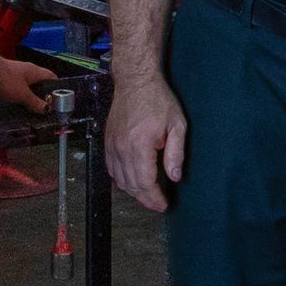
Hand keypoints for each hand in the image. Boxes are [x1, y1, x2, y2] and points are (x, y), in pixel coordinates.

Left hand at [0, 56, 52, 114]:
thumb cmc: (3, 78)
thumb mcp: (23, 94)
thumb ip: (35, 102)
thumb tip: (46, 109)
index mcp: (33, 72)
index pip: (50, 77)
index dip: (56, 88)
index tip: (59, 101)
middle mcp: (24, 74)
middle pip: (38, 86)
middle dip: (40, 99)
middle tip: (44, 113)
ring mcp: (13, 79)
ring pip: (24, 91)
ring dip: (26, 102)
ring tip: (30, 116)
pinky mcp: (2, 85)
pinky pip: (12, 95)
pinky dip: (14, 103)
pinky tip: (15, 112)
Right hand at [104, 69, 187, 212]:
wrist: (135, 81)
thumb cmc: (157, 99)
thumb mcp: (177, 124)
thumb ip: (176, 153)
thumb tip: (175, 177)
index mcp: (139, 145)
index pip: (145, 182)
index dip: (154, 198)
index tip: (163, 205)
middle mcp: (122, 148)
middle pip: (131, 185)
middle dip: (145, 199)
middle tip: (157, 204)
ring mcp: (112, 145)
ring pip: (119, 179)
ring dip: (133, 191)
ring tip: (148, 194)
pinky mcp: (108, 141)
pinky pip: (111, 169)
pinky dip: (120, 179)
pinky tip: (131, 180)